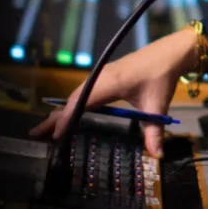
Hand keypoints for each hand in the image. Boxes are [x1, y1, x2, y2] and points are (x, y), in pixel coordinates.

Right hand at [29, 28, 196, 156]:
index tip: (54, 135)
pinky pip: (84, 90)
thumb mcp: (158, 105)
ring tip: (48, 127)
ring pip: (77, 94)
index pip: (81, 102)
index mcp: (110, 83)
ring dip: (63, 109)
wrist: (170, 52)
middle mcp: (101, 77)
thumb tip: (156, 156)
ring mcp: (102, 75)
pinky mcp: (105, 75)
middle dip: (56, 116)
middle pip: (73, 98)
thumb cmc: (161, 76)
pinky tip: (70, 114)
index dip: (66, 118)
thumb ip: (154, 132)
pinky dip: (73, 103)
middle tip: (37, 134)